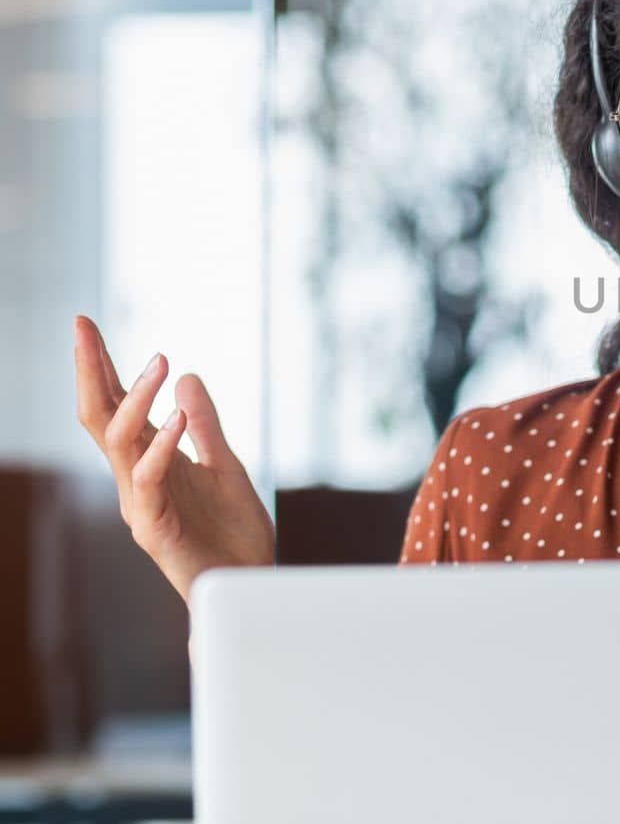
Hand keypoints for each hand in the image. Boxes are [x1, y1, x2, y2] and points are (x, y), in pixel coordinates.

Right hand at [73, 315, 275, 606]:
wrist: (249, 581)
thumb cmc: (233, 532)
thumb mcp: (225, 463)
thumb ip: (205, 425)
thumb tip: (186, 377)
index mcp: (149, 461)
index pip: (115, 405)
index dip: (100, 366)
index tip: (85, 325)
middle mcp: (135, 478)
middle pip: (100, 417)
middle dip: (91, 371)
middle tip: (84, 328)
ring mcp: (140, 502)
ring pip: (119, 442)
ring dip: (137, 398)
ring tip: (159, 360)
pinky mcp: (154, 528)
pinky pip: (148, 481)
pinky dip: (161, 446)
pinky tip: (175, 418)